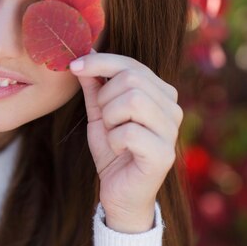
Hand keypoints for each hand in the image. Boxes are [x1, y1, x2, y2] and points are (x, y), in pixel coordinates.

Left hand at [69, 52, 182, 232]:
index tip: (73, 65)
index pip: (130, 64)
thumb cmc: (112, 151)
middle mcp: (172, 108)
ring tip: (113, 134)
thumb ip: (95, 85)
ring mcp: (172, 131)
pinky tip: (119, 150)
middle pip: (131, 79)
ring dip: (110, 118)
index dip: (99, 62)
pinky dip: (114, 141)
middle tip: (105, 121)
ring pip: (132, 101)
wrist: (119, 192)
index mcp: (160, 93)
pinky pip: (129, 132)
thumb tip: (86, 53)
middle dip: (104, 98)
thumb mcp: (99, 114)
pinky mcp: (164, 154)